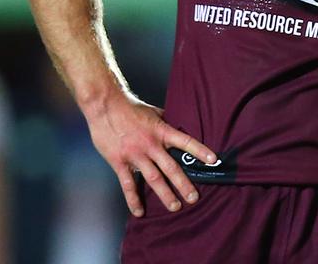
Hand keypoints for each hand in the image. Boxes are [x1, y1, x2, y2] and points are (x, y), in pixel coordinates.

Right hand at [85, 92, 216, 216]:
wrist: (105, 105)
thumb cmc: (130, 107)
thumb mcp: (153, 111)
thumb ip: (165, 121)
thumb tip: (179, 122)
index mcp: (161, 130)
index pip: (185, 141)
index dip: (199, 150)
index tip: (212, 160)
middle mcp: (150, 144)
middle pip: (171, 167)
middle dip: (183, 184)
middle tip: (193, 198)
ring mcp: (135, 155)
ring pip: (153, 178)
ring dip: (164, 194)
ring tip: (175, 207)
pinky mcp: (119, 162)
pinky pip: (128, 184)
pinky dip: (133, 199)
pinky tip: (139, 212)